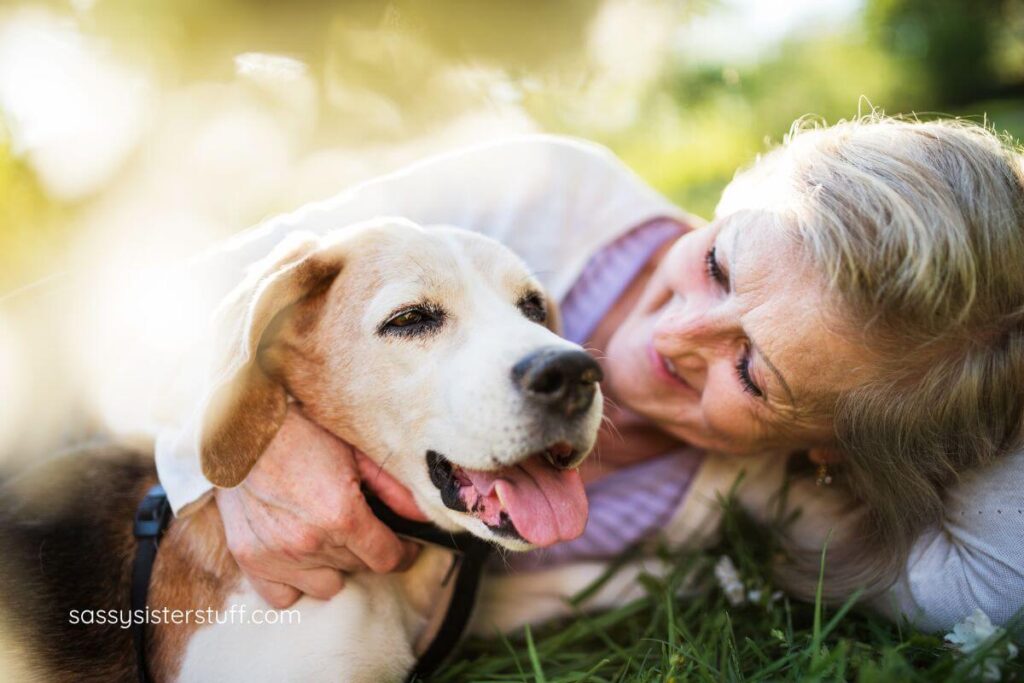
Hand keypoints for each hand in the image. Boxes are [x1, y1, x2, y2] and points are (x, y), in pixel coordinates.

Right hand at [215, 405, 427, 607]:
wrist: (243, 430)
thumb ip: (393, 489)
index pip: (387, 559)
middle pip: (359, 569)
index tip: (403, 545)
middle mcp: (310, 542)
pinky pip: (285, 597)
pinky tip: (300, 557)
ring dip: (334, 566)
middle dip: (366, 550)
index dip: (403, 552)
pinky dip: (296, 583)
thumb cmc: (303, 434)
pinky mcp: (251, 560)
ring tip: (327, 537)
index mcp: (341, 515)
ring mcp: (278, 555)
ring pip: (327, 586)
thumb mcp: (356, 453)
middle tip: (359, 525)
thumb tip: (422, 516)